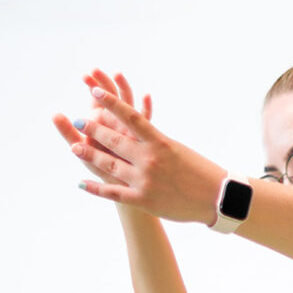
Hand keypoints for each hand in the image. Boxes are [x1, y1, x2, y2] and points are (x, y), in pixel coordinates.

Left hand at [53, 84, 225, 222]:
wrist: (218, 199)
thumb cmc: (201, 172)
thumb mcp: (179, 151)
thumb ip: (156, 144)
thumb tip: (140, 136)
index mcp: (160, 143)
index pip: (130, 117)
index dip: (110, 103)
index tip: (95, 92)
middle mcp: (150, 159)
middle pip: (114, 140)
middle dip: (94, 129)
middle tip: (79, 120)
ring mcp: (145, 181)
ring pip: (109, 165)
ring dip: (90, 154)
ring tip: (74, 146)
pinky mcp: (144, 200)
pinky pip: (114, 193)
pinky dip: (96, 189)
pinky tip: (82, 183)